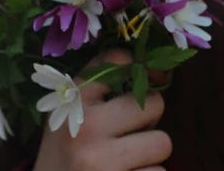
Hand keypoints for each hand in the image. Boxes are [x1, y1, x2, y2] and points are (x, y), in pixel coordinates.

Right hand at [33, 49, 171, 170]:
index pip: (115, 62)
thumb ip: (96, 92)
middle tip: (131, 133)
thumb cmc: (61, 157)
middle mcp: (88, 127)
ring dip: (149, 155)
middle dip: (149, 120)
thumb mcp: (66, 118)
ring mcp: (104, 161)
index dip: (142, 66)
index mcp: (72, 102)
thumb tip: (153, 74)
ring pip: (162, 143)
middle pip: (154, 103)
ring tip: (125, 162)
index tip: (153, 74)